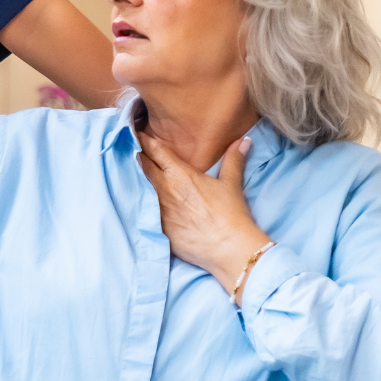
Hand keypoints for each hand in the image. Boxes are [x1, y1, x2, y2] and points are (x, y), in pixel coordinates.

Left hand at [136, 128, 271, 294]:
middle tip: (136, 148)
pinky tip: (146, 202)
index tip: (137, 132)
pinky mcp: (159, 228)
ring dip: (142, 180)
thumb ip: (233, 159)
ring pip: (143, 188)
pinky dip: (146, 203)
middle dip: (140, 156)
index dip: (145, 139)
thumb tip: (244, 140)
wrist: (228, 248)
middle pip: (144, 166)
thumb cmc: (231, 214)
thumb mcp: (232, 184)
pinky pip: (147, 211)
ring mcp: (159, 210)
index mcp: (180, 175)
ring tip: (140, 173)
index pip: (156, 151)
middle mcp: (164, 190)